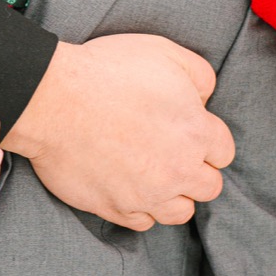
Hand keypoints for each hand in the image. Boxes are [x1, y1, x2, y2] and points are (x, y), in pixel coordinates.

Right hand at [4, 34, 233, 231]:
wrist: (52, 100)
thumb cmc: (107, 71)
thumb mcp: (166, 52)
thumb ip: (201, 77)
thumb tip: (204, 101)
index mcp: (195, 133)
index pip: (223, 152)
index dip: (207, 139)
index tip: (187, 129)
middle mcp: (178, 171)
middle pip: (209, 187)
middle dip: (196, 170)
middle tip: (173, 152)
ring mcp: (147, 195)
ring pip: (180, 212)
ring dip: (173, 195)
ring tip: (155, 175)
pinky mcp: (115, 209)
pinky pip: (143, 223)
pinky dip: (141, 208)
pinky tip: (130, 187)